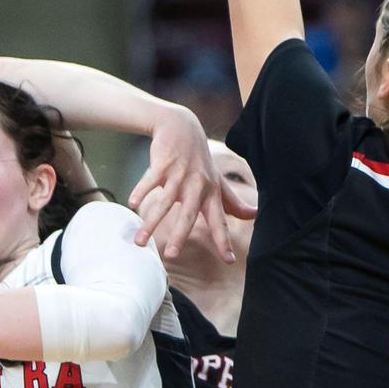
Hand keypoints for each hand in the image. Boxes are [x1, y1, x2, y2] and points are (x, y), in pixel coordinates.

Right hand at [127, 106, 255, 262]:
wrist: (182, 127)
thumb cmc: (200, 160)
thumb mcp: (218, 181)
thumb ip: (233, 202)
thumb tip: (255, 216)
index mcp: (211, 193)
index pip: (219, 221)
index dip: (224, 240)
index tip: (229, 260)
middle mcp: (197, 185)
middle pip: (188, 215)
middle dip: (179, 235)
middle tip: (171, 255)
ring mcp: (179, 174)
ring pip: (164, 202)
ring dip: (151, 222)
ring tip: (140, 241)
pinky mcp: (162, 164)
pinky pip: (150, 180)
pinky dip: (141, 192)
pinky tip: (133, 204)